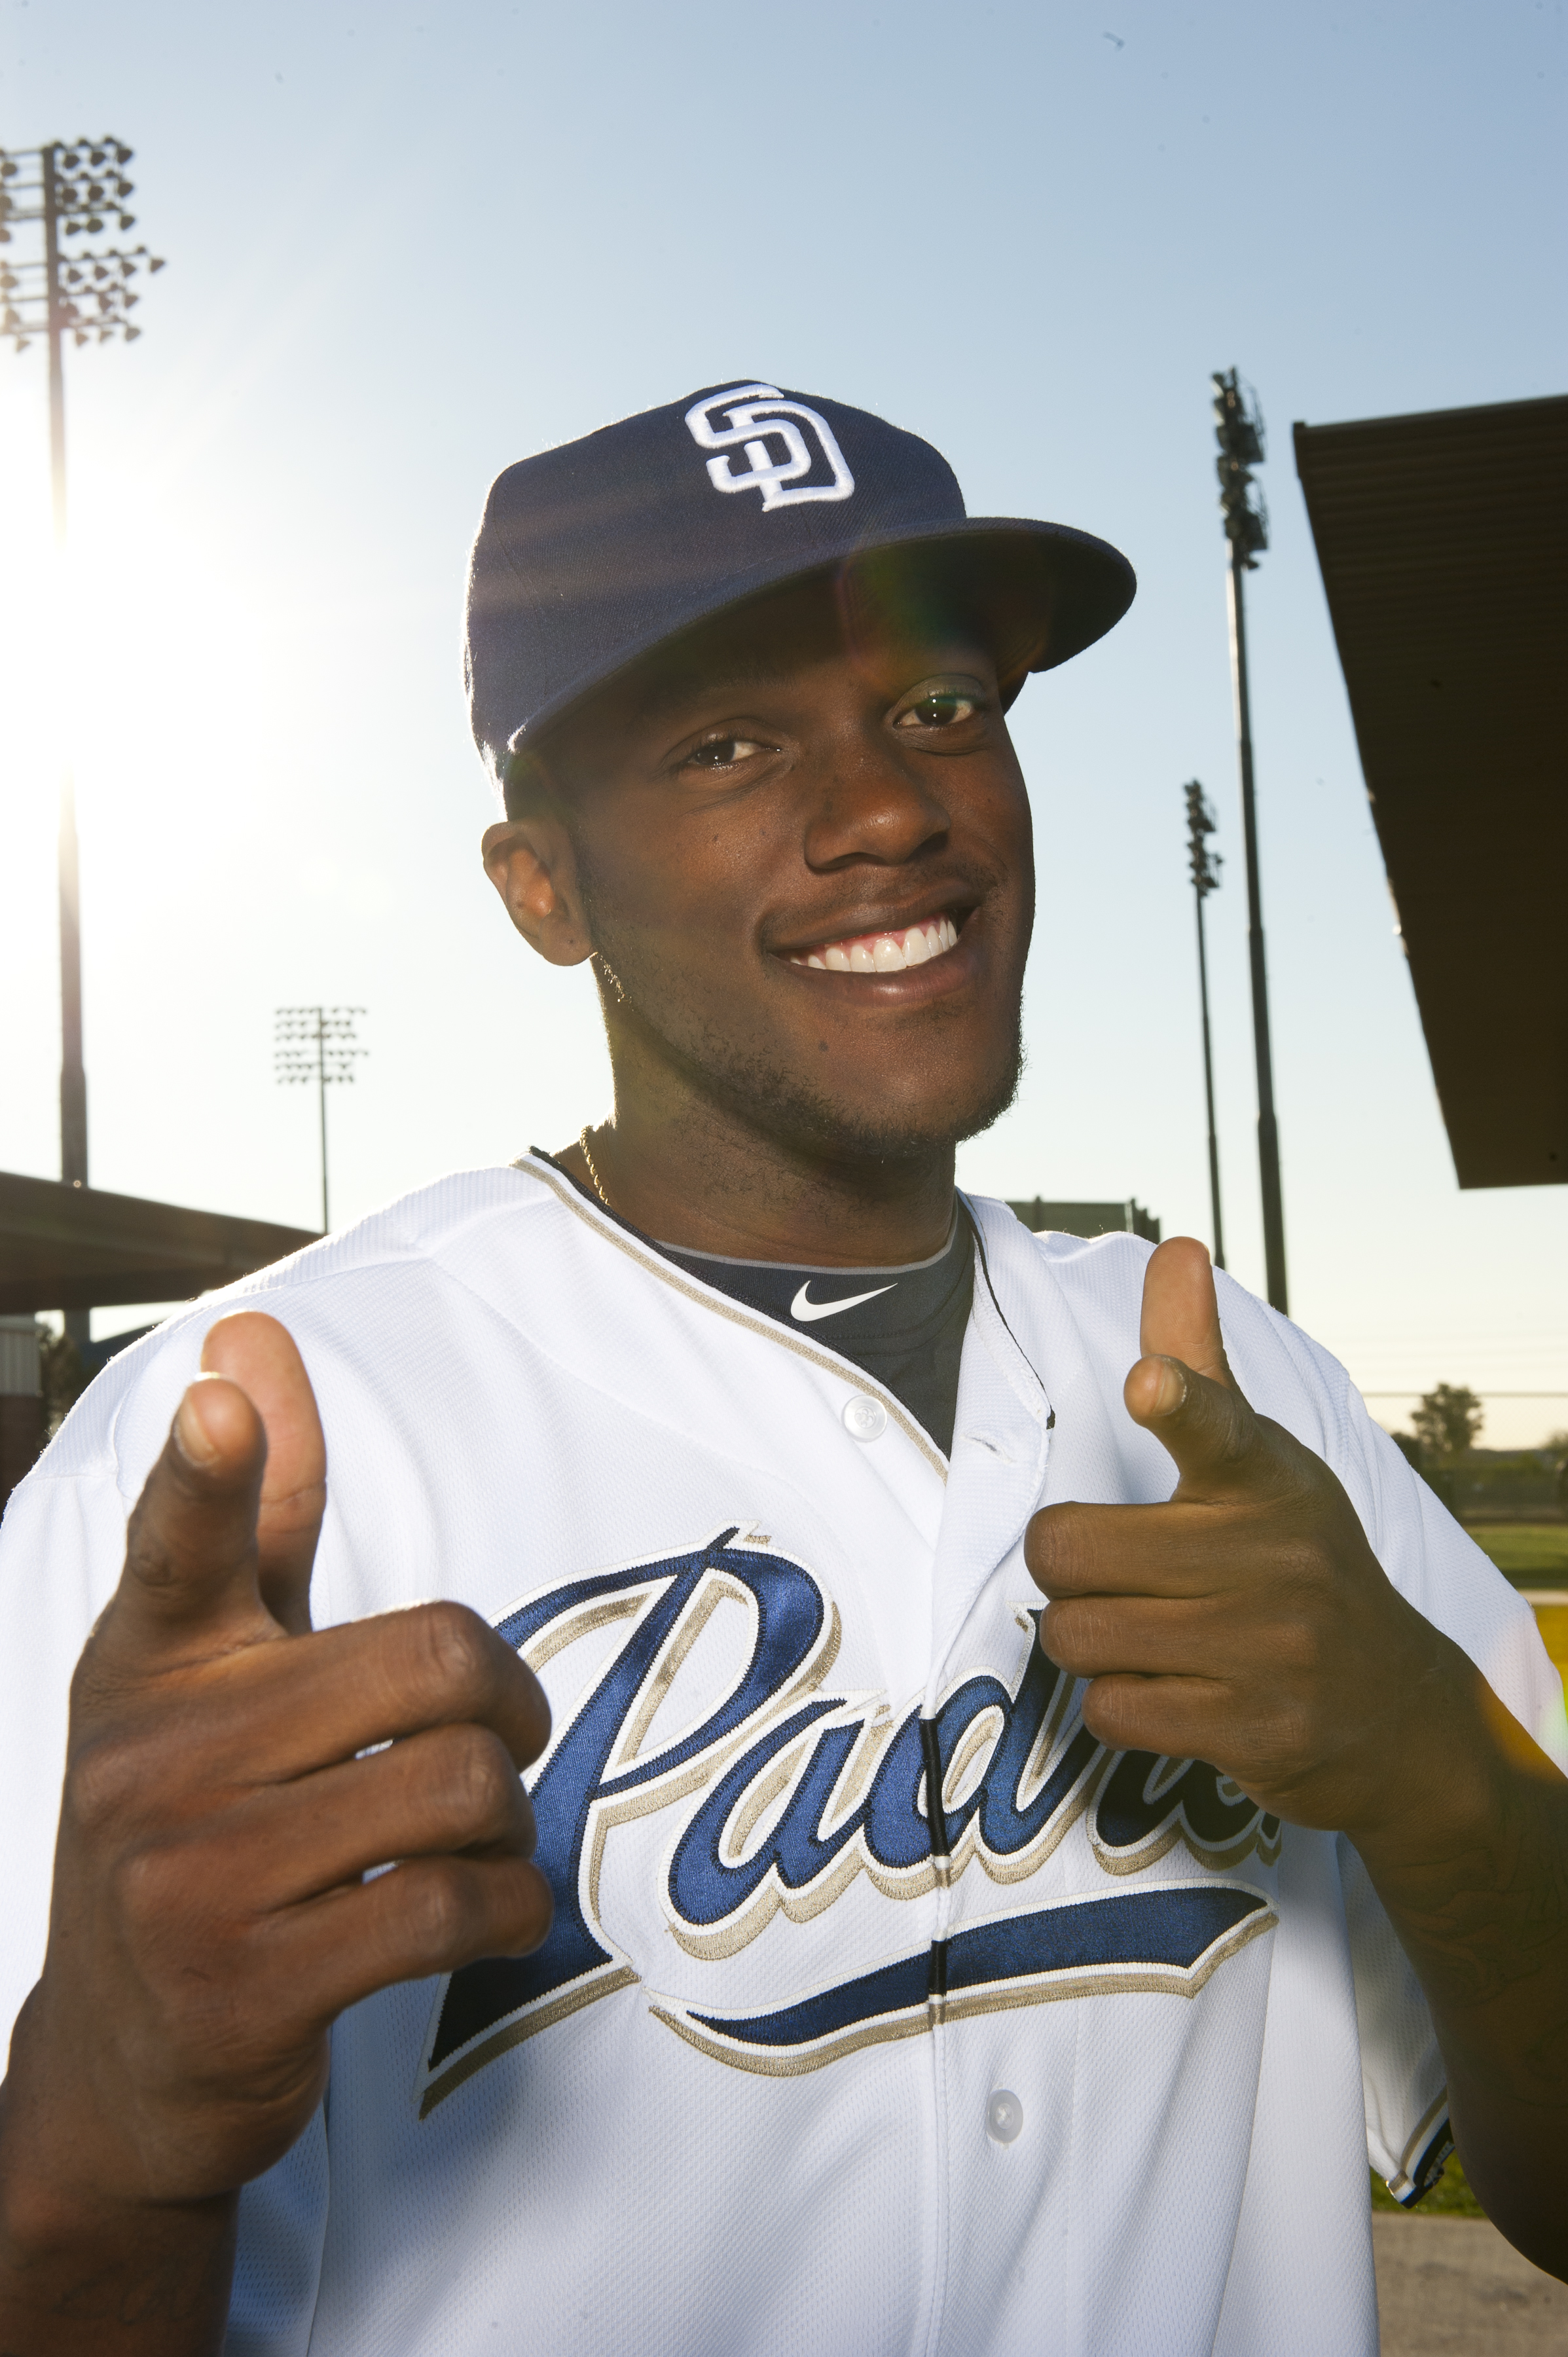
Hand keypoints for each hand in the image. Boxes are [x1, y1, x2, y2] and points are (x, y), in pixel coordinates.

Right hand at [1, 1311, 551, 2264]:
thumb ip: (250, 1515)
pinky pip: (447, 1908)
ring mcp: (188, 1877)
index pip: (182, 1543)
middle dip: (508, 1705)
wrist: (123, 2065)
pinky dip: (506, 1910)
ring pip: (458, 1787)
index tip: (222, 1406)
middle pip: (435, 1662)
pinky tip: (480, 1914)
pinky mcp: (245, 1985)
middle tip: (499, 1740)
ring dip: (508, 1823)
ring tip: (472, 1841)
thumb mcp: (210, 1672)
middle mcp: (153, 1754)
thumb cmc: (200, 1827)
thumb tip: (252, 1339)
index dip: (208, 1470)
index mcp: (151, 1659)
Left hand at [1025, 1238, 1477, 1841]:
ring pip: (1078, 1635)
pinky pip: (1111, 1710)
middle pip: (1068, 1552)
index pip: (1216, 1426)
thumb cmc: (1297, 1562)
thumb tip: (1174, 1247)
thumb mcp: (1264, 1460)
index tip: (1149, 1385)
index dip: (1176, 1402)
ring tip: (1143, 1630)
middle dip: (1064, 1568)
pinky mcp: (1251, 1729)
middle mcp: (1271, 1558)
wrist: (1391, 1709)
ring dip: (1086, 1639)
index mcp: (1266, 1477)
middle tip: (1109, 1572)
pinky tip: (1171, 1689)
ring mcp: (1266, 1649)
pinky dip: (1119, 1703)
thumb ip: (1198, 1358)